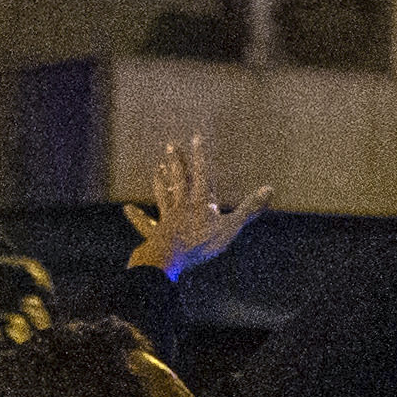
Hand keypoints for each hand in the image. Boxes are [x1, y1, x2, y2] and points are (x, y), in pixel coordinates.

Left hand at [125, 135, 269, 282]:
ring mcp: (167, 218)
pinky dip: (137, 216)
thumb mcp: (231, 226)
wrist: (171, 258)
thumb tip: (269, 189)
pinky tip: (127, 208)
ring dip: (160, 182)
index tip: (195, 137)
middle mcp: (182, 205)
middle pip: (179, 180)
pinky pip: (145, 223)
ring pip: (163, 195)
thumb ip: (249, 208)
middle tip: (169, 146)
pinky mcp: (155, 233)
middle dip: (176, 162)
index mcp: (201, 202)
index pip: (202, 174)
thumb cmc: (201, 243)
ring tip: (157, 169)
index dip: (199, 155)